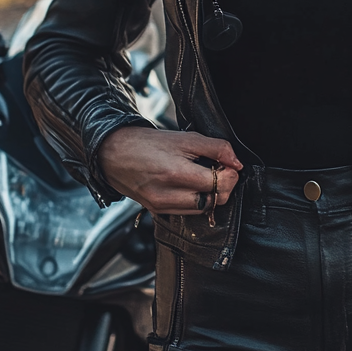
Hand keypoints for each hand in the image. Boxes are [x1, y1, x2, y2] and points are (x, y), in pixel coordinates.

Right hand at [97, 126, 242, 216]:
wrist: (114, 154)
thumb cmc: (148, 143)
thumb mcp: (185, 138)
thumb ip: (217, 148)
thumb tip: (237, 163)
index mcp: (176, 173)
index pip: (219, 185)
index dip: (230, 174)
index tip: (229, 164)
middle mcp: (168, 196)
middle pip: (215, 201)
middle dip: (224, 185)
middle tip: (220, 169)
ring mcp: (162, 207)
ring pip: (203, 209)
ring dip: (211, 194)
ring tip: (203, 175)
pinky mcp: (158, 212)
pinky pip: (188, 211)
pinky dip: (196, 200)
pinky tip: (190, 185)